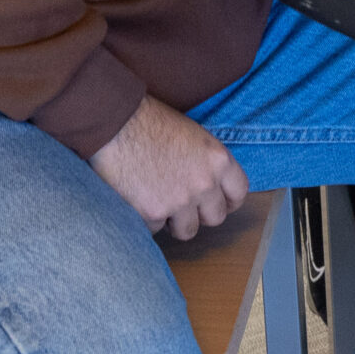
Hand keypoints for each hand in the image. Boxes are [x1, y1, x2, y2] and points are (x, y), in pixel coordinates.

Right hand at [88, 96, 248, 239]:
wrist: (116, 124)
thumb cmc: (151, 122)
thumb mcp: (194, 137)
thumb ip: (207, 164)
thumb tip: (210, 187)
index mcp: (218, 160)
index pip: (239, 192)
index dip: (228, 201)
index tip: (219, 203)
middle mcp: (204, 183)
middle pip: (215, 217)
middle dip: (200, 213)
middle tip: (182, 204)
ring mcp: (180, 201)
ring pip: (187, 231)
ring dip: (174, 222)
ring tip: (158, 201)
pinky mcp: (153, 214)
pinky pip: (155, 229)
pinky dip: (146, 219)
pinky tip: (136, 199)